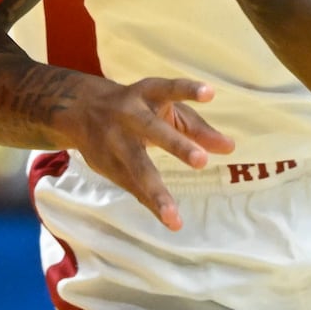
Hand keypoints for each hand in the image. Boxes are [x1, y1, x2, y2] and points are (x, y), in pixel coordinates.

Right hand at [61, 77, 234, 230]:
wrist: (80, 109)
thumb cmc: (138, 107)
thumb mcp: (165, 109)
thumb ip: (196, 128)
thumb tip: (230, 148)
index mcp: (147, 93)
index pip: (169, 89)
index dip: (188, 90)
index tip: (211, 93)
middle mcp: (129, 114)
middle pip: (152, 129)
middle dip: (176, 145)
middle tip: (201, 161)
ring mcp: (115, 141)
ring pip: (136, 166)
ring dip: (156, 191)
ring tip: (173, 216)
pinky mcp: (108, 165)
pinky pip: (132, 187)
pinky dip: (152, 204)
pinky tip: (171, 220)